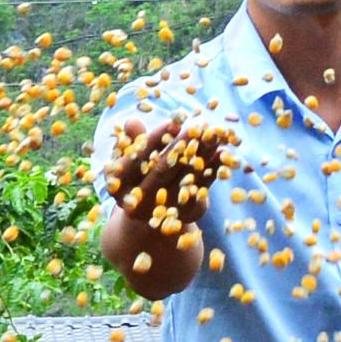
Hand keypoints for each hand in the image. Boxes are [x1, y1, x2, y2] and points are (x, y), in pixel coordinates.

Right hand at [100, 117, 229, 298]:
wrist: (150, 219)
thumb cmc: (140, 178)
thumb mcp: (132, 160)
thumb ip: (132, 142)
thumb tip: (130, 122)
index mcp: (118, 187)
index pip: (138, 160)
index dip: (156, 140)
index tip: (173, 123)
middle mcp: (137, 204)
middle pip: (163, 170)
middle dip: (184, 145)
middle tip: (200, 126)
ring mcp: (162, 213)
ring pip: (186, 178)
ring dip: (204, 154)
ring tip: (216, 133)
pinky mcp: (186, 215)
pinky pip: (202, 189)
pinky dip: (214, 170)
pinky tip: (223, 153)